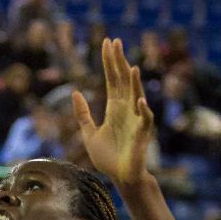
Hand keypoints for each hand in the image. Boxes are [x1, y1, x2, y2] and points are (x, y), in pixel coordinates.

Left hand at [72, 38, 153, 186]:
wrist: (120, 177)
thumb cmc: (108, 157)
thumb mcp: (89, 133)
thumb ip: (83, 114)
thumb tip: (75, 93)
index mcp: (115, 108)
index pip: (112, 79)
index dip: (109, 62)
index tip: (107, 43)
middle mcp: (127, 109)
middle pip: (123, 81)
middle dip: (119, 62)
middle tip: (115, 42)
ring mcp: (136, 120)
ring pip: (136, 95)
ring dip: (134, 82)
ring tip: (130, 66)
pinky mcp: (142, 134)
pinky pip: (145, 119)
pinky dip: (143, 109)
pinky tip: (139, 99)